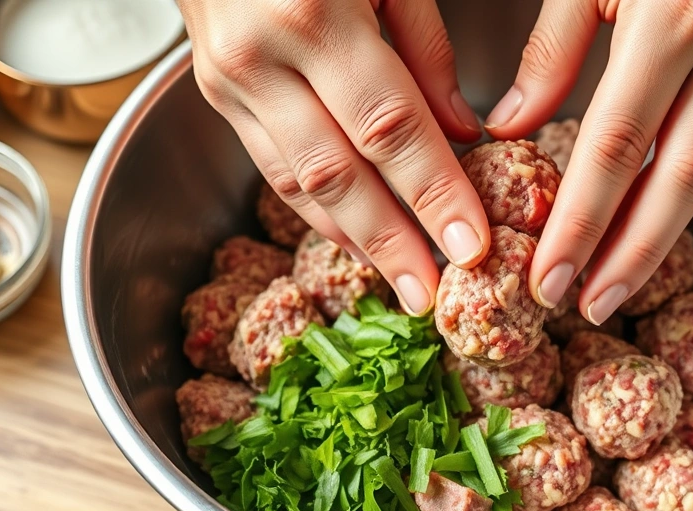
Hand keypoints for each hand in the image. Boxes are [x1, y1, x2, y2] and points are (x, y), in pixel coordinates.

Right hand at [177, 0, 490, 314]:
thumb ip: (425, 50)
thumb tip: (461, 134)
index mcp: (311, 14)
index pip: (388, 126)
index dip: (433, 192)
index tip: (473, 247)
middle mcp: (261, 58)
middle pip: (337, 174)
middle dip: (392, 243)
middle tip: (434, 300)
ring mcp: (230, 84)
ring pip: (299, 185)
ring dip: (355, 243)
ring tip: (403, 287)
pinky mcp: (218, 100)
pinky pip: (275, 170)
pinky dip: (320, 214)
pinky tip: (358, 243)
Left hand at [486, 0, 692, 323]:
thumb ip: (555, 49)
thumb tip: (514, 127)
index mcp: (672, 21)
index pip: (618, 148)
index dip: (581, 220)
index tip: (547, 275)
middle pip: (677, 178)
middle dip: (630, 254)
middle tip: (587, 307)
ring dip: (662, 236)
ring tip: (616, 286)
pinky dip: (682, 191)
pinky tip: (648, 225)